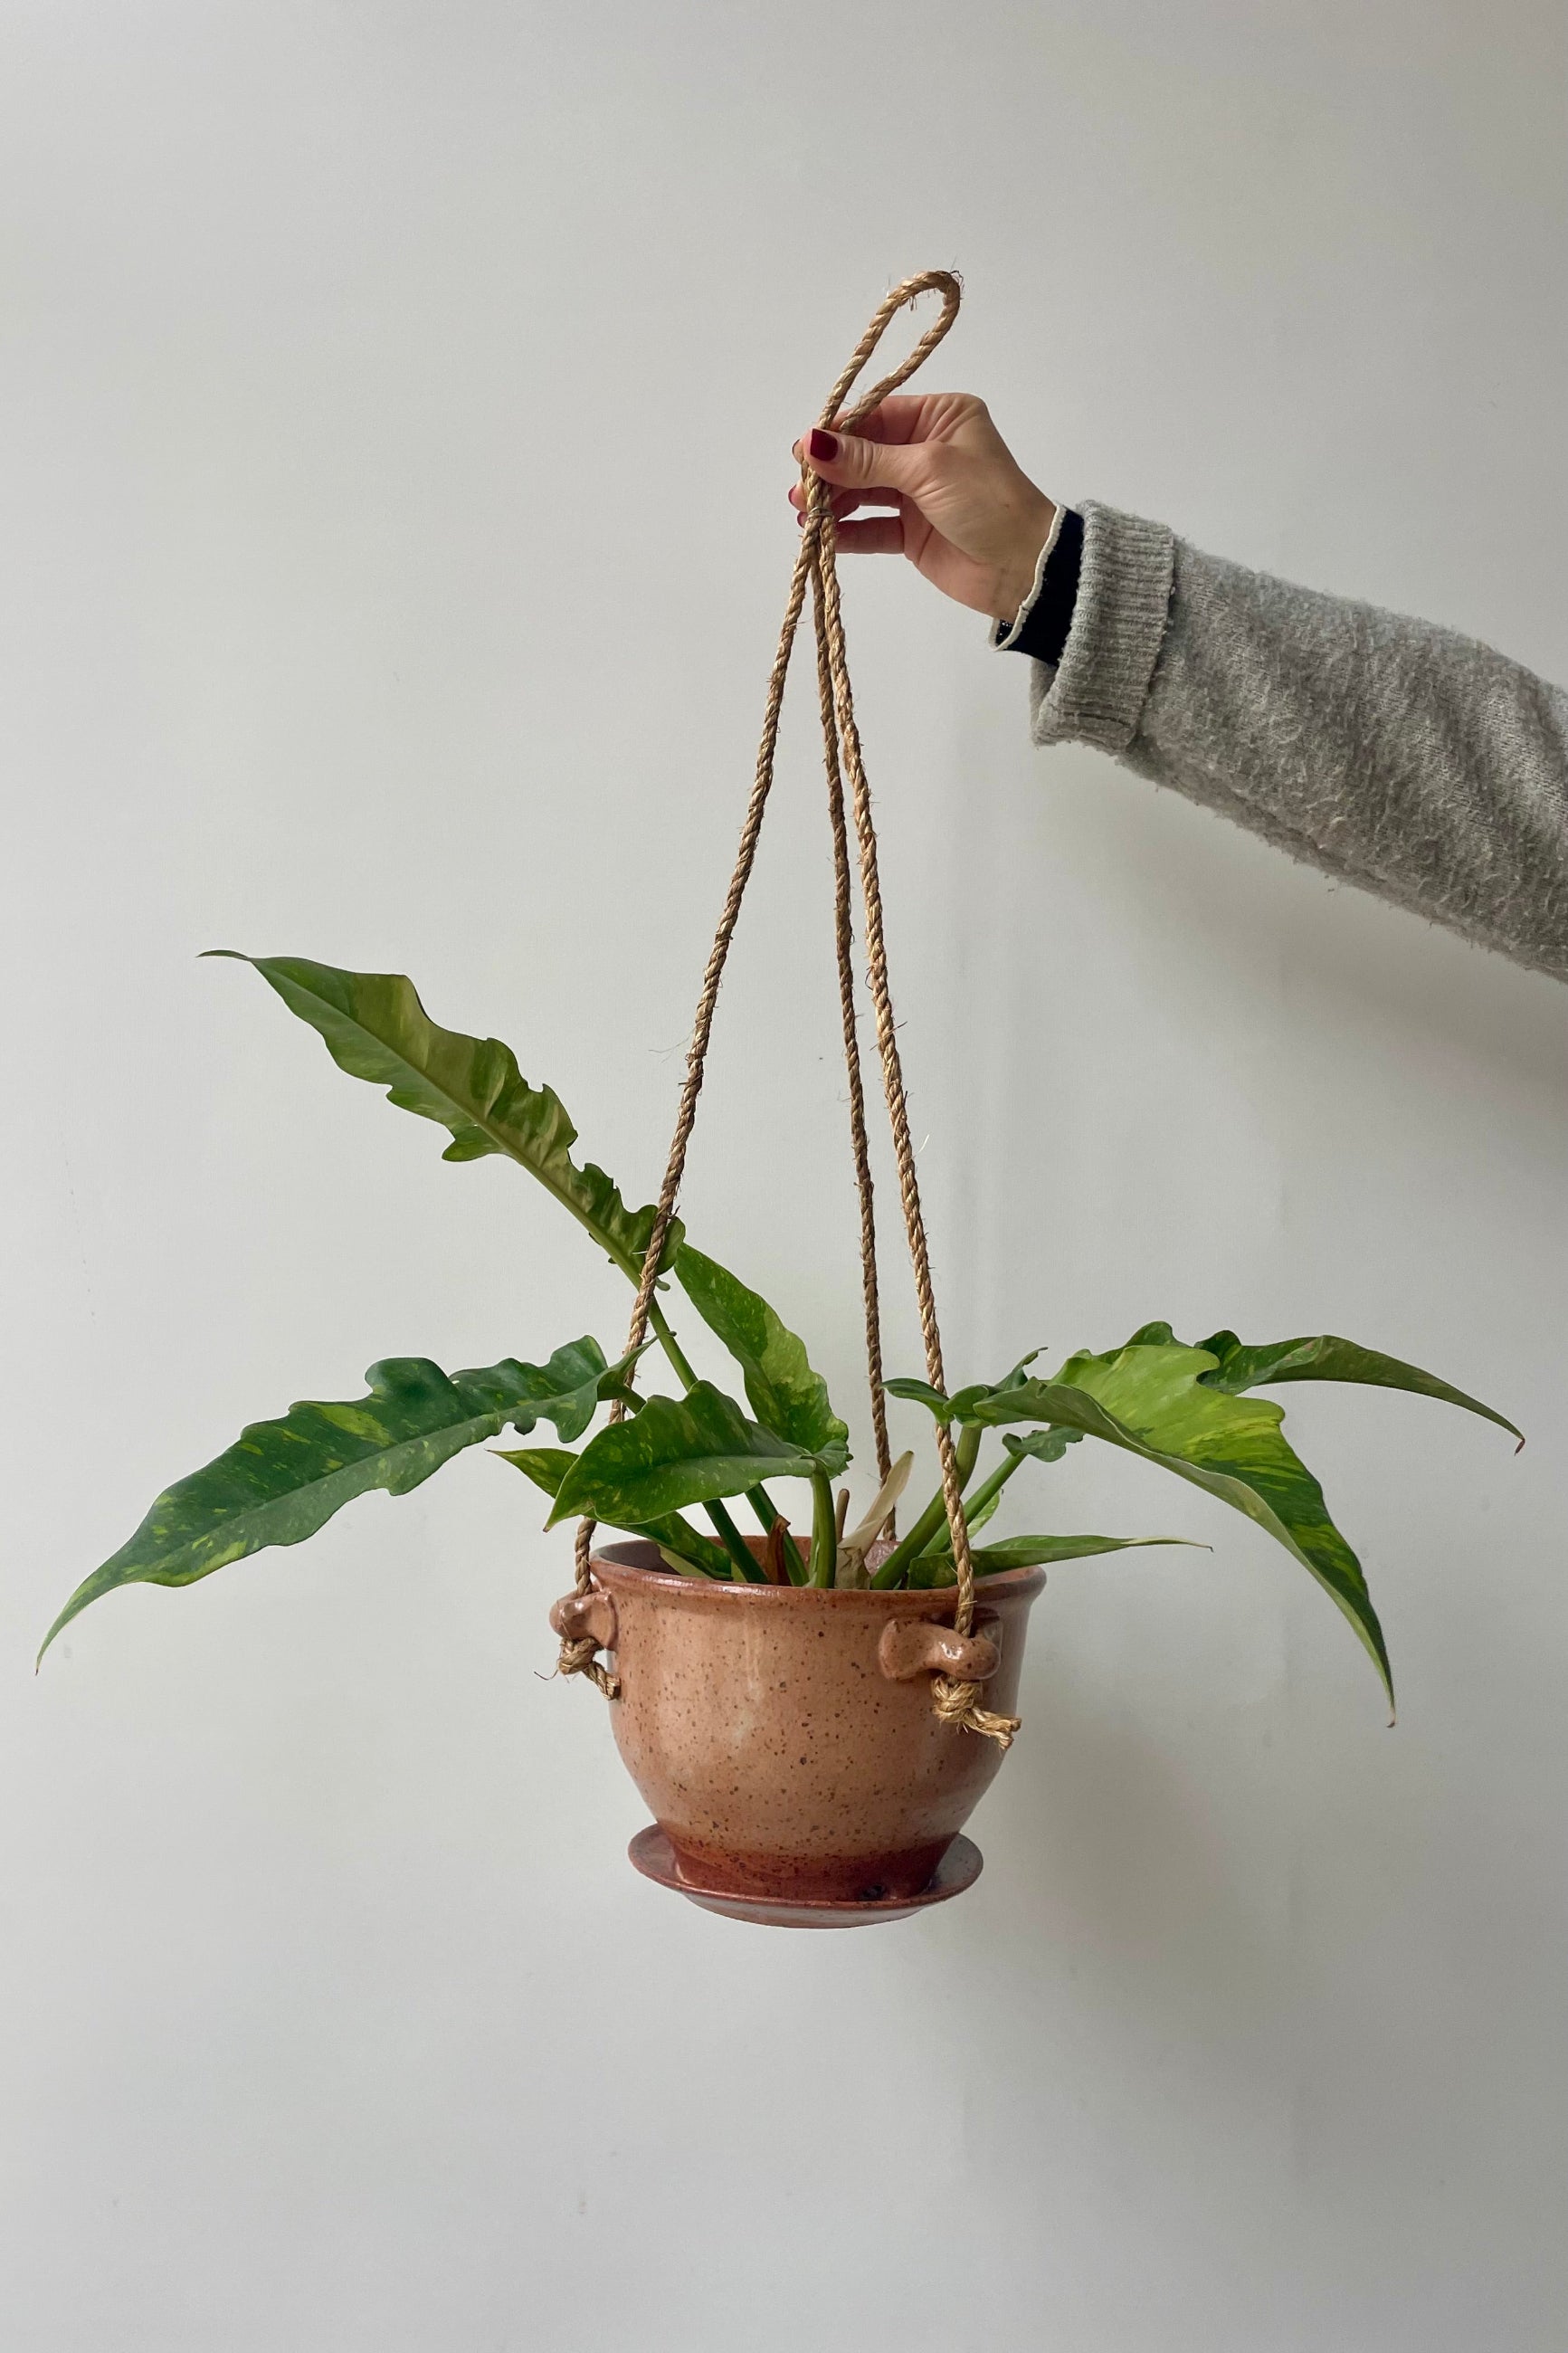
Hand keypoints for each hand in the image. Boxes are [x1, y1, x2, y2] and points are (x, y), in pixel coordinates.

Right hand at [790, 394, 1055, 624]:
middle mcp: (927, 449)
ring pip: (864, 491)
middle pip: (865, 453)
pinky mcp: (913, 533)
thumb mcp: (928, 469)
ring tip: (805, 514)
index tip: (803, 449)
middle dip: (831, 470)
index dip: (838, 432)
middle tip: (799, 488)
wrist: (1024, 569)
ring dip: (834, 501)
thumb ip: (868, 460)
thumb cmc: (987, 501)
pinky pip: (872, 527)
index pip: (877, 415)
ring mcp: (919, 493)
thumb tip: (811, 443)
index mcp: (941, 416)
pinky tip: (823, 535)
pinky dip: (848, 531)